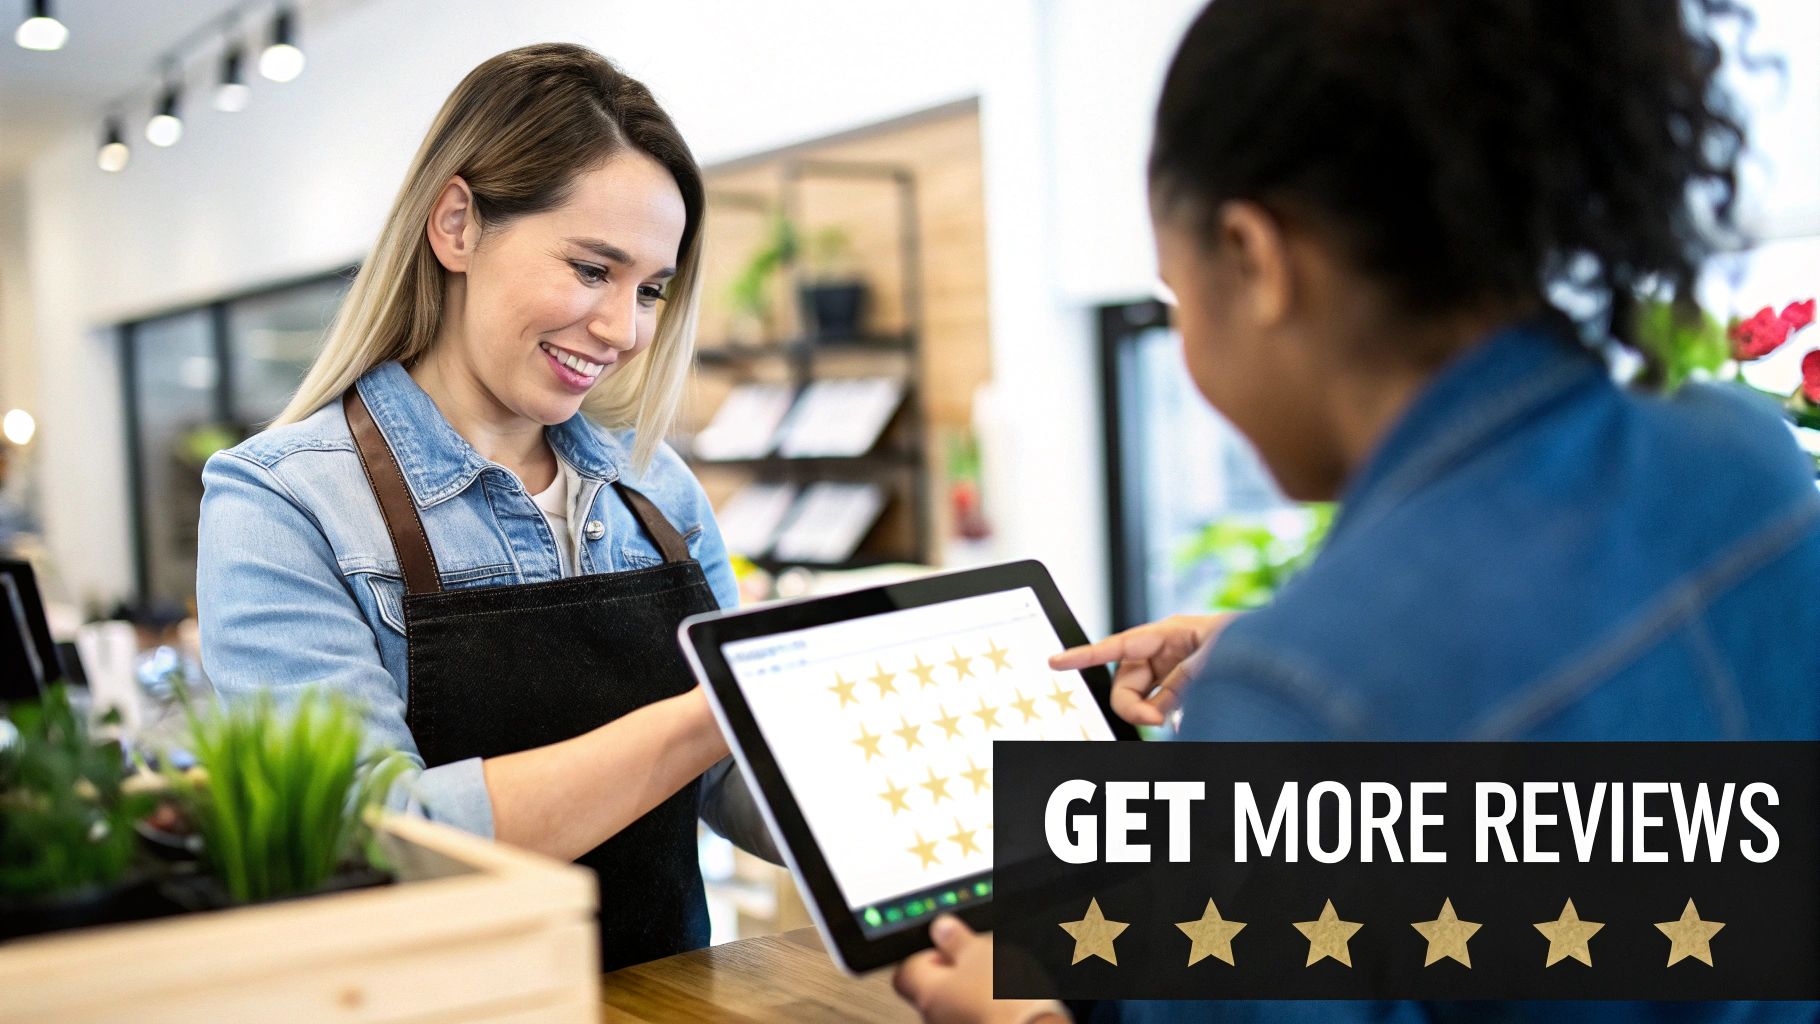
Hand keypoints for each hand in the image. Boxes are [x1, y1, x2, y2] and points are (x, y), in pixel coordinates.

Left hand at [893, 915, 1067, 1023]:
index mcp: (927, 991)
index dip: (924, 954)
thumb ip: (954, 939)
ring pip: (955, 1004)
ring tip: (1000, 979)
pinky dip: (986, 1007)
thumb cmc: (1004, 1000)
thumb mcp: (979, 952)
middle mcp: (933, 1017)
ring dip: (972, 991)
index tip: (946, 945)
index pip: (906, 972)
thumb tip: (940, 928)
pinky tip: (1008, 999)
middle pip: (932, 988)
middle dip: (953, 971)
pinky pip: (974, 1016)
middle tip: (978, 958)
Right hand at [1048, 613, 1237, 725]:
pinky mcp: (1184, 688)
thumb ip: (1186, 678)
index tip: (1056, 661)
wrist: (1286, 651)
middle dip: (1134, 705)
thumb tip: (1161, 708)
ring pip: (1143, 699)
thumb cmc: (1253, 641)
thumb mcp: (1219, 654)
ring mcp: (1173, 669)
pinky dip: (1165, 719)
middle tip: (1155, 723)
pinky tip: (1178, 723)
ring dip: (1152, 714)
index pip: (1118, 645)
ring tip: (1171, 722)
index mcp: (1168, 632)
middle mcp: (1165, 650)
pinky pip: (1161, 707)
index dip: (1084, 654)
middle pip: (1126, 681)